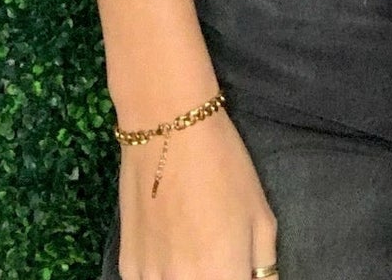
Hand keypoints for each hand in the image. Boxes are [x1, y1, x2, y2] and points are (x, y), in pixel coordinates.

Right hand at [116, 106, 278, 278]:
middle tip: (220, 252)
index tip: (240, 268)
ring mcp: (148, 279)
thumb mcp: (261, 216)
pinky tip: (170, 242)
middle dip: (216, 277)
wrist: (166, 127)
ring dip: (188, 276)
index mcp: (221, 278)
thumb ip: (264, 266)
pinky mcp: (126, 265)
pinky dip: (163, 272)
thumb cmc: (224, 166)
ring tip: (194, 244)